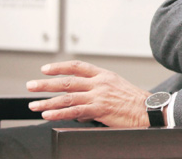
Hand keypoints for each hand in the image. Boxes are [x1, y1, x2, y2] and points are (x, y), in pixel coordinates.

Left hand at [26, 60, 151, 127]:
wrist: (150, 110)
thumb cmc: (136, 102)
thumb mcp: (117, 88)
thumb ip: (98, 92)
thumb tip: (81, 105)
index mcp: (104, 75)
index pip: (77, 67)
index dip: (60, 67)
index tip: (45, 69)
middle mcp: (99, 83)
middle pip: (67, 81)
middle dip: (46, 83)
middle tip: (31, 85)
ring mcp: (99, 95)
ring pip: (67, 96)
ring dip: (47, 101)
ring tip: (34, 105)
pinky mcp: (99, 109)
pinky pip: (74, 111)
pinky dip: (58, 113)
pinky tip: (48, 115)